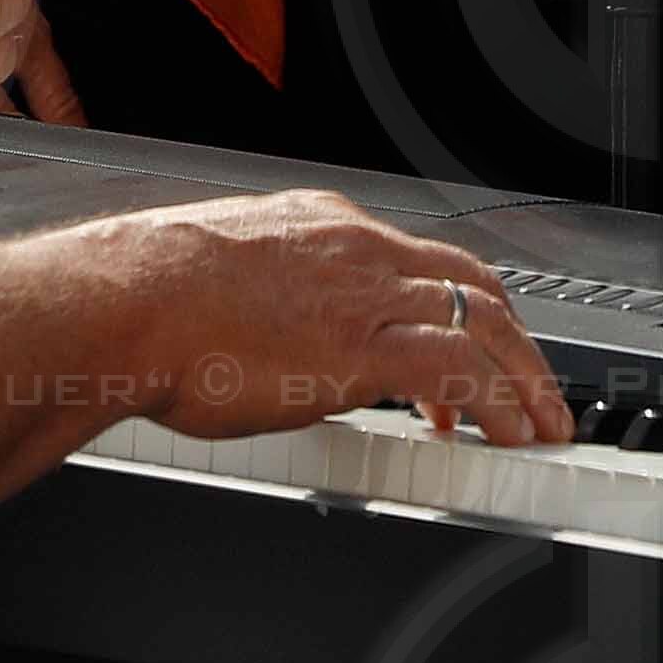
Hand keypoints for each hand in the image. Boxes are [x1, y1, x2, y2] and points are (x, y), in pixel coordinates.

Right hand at [80, 187, 573, 448]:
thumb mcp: (222, 277)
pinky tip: (509, 435)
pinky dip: (498, 404)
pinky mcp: (362, 347)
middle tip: (535, 384)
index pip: (420, 259)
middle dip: (516, 339)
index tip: (475, 340)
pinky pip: (460, 372)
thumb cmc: (144, 301)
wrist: (122, 303)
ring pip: (482, 324)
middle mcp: (358, 248)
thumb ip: (264, 298)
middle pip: (472, 285)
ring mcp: (365, 294)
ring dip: (523, 378)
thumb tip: (264, 335)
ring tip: (540, 421)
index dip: (460, 302)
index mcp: (324, 226)